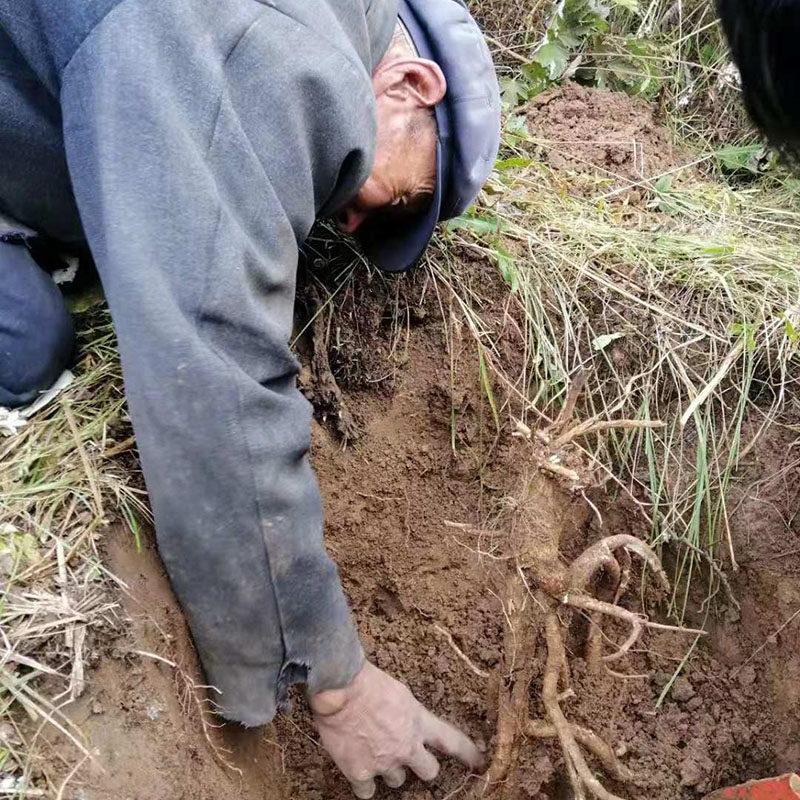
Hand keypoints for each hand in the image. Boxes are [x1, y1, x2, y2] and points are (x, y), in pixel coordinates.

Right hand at [309, 661, 483, 797]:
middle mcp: (406, 746)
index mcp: (419, 721)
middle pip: (429, 771)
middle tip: (408, 756)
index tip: (479, 762)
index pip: (452, 741)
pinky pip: (367, 792)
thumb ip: (407, 712)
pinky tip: (358, 768)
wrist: (340, 688)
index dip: (468, 754)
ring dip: (389, 770)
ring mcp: (384, 763)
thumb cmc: (367, 680)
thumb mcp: (399, 692)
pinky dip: (364, 782)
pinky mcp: (361, 773)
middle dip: (421, 766)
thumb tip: (405, 719)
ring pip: (397, 781)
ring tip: (374, 751)